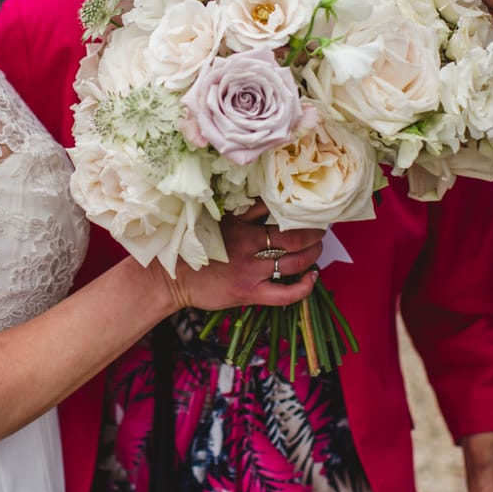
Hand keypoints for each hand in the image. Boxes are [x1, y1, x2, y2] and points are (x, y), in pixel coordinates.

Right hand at [172, 206, 320, 310]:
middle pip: (294, 236)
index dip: (297, 209)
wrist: (170, 276)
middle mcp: (248, 243)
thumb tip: (268, 198)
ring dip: (313, 254)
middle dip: (314, 233)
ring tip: (318, 249)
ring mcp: (250, 269)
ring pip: (295, 261)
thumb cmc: (192, 245)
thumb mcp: (215, 218)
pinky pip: (285, 293)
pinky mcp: (249, 292)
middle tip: (321, 230)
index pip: (277, 210)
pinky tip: (313, 277)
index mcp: (239, 222)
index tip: (309, 208)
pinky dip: (305, 286)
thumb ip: (241, 210)